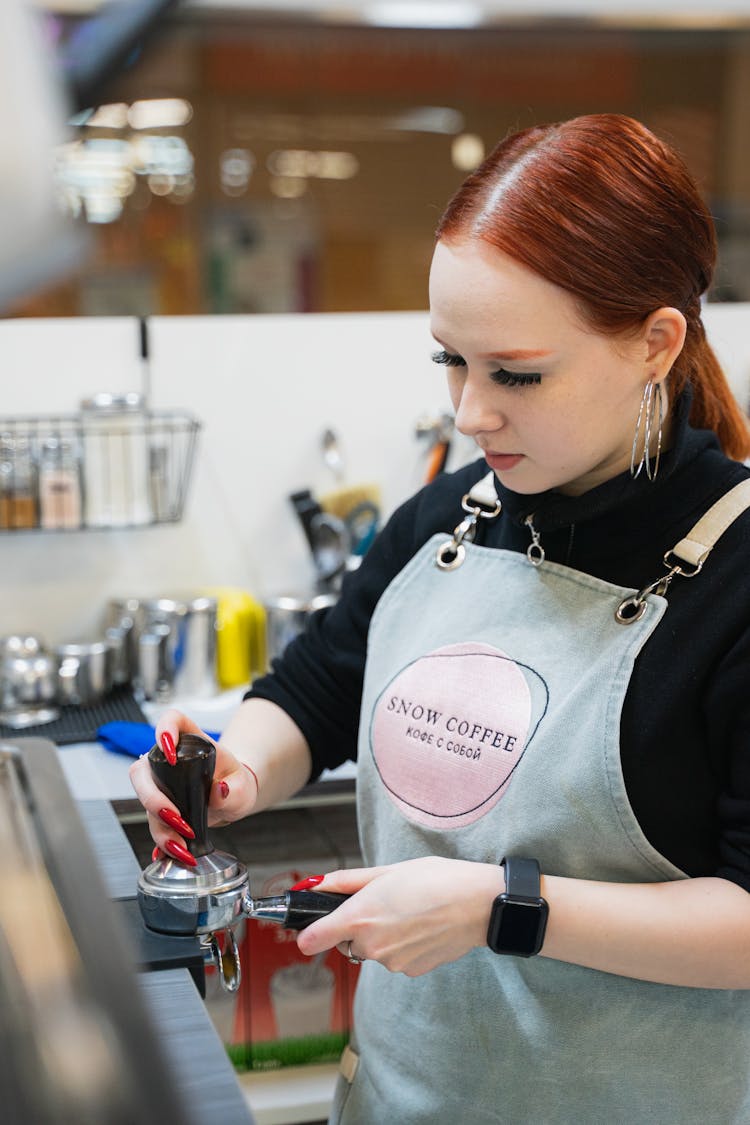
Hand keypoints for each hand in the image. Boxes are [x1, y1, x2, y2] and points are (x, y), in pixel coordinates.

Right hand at [128, 708, 259, 860]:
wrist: (231, 798)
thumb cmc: (235, 783)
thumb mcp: (243, 785)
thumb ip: (236, 789)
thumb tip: (220, 792)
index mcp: (191, 740)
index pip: (171, 720)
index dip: (164, 730)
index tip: (170, 752)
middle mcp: (168, 760)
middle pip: (142, 770)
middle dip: (152, 797)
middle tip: (175, 817)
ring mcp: (160, 784)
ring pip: (143, 802)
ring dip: (159, 826)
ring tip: (181, 845)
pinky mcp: (158, 808)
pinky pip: (152, 823)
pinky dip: (163, 840)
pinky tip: (174, 852)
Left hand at [296, 856, 502, 976]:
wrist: (478, 904)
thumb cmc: (435, 879)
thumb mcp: (387, 870)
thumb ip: (347, 881)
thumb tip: (317, 885)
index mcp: (361, 916)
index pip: (314, 938)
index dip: (307, 934)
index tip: (305, 931)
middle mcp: (372, 945)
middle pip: (348, 942)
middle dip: (357, 927)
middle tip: (384, 903)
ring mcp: (392, 963)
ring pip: (374, 951)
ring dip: (383, 936)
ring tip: (410, 912)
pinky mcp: (411, 971)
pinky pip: (396, 959)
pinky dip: (403, 946)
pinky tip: (422, 927)